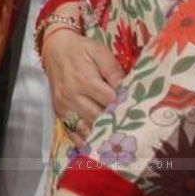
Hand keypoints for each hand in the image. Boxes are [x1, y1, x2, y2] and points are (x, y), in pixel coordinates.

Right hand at [41, 28, 123, 146]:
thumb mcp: (99, 52)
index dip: (125, 107)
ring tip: (119, 142)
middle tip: (134, 131)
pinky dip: (84, 141)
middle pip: (99, 118)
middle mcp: (72, 96)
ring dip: (102, 135)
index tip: (140, 114)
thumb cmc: (81, 49)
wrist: (55, 48)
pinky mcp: (59, 112)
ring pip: (86, 128)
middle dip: (116, 124)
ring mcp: (64, 106)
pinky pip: (72, 132)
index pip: (110, 102)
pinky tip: (97, 147)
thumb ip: (114, 70)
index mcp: (84, 81)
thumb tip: (127, 88)